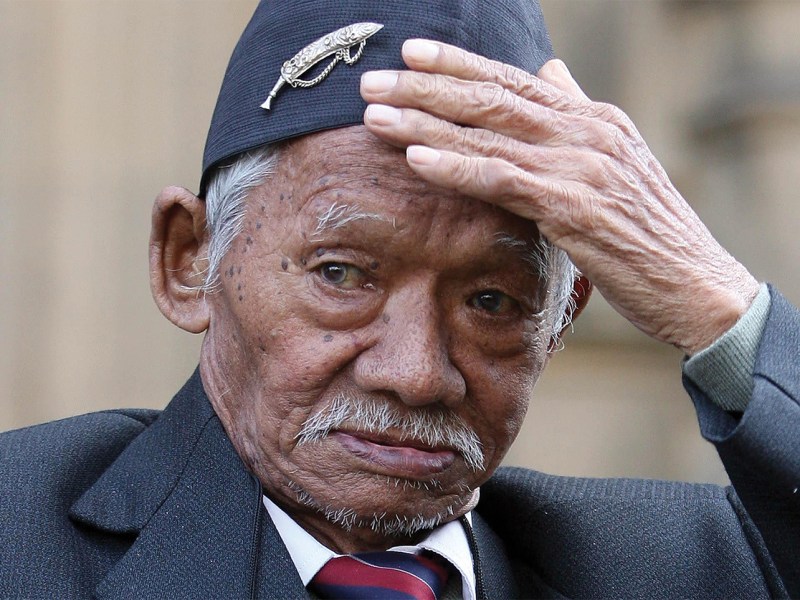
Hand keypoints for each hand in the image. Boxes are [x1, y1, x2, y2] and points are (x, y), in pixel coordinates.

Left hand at [360, 39, 758, 354]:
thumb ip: (578, 114)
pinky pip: (503, 180)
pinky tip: (416, 158)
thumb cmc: (648, 232)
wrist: (695, 284)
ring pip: (489, 135)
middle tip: (373, 80)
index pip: (514, 81)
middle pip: (492, 98)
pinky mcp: (574, 208)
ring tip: (375, 115)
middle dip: (427, 86)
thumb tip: (551, 71)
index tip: (412, 53)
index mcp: (593, 119)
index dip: (459, 65)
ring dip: (426, 122)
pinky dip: (457, 168)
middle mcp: (586, 132)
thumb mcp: (616, 162)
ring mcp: (581, 167)